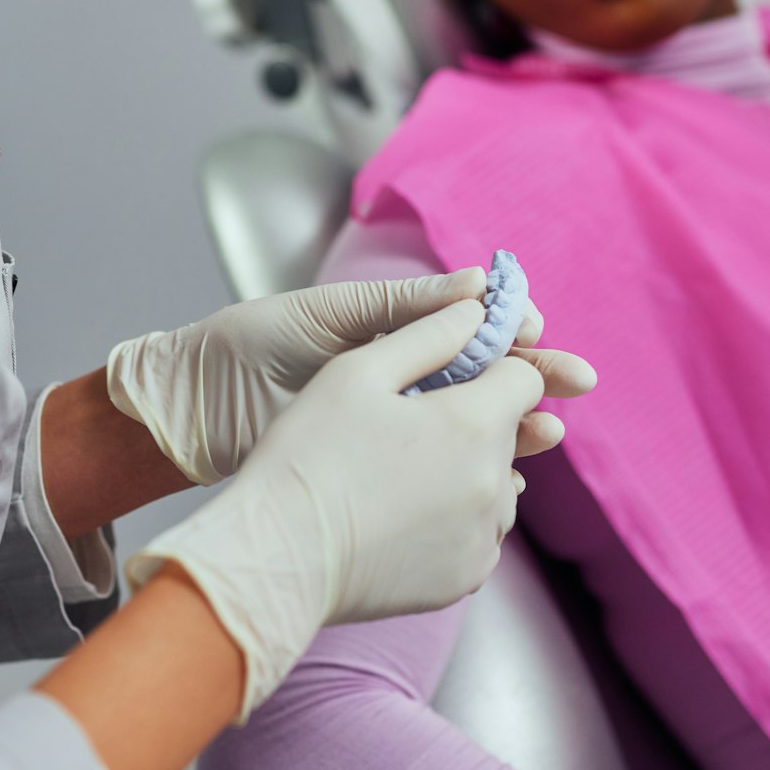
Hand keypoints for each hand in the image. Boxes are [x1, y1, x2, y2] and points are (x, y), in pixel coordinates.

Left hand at [106, 269, 554, 484]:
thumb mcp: (329, 315)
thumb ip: (401, 306)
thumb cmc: (251, 345)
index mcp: (393, 332)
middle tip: (577, 385)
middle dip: (533, 380)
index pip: (471, 329)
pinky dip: (475, 478)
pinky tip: (504, 482)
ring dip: (514, 430)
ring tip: (550, 434)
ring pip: (470, 429)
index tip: (537, 330)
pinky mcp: (375, 470)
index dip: (511, 330)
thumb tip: (476, 286)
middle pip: (484, 381)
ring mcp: (391, 427)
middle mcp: (400, 378)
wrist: (193, 406)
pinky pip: (437, 473)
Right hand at [126, 298, 597, 716]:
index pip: (524, 378)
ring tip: (400, 472)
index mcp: (474, 423)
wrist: (277, 559)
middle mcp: (493, 484)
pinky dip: (453, 520)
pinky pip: (477, 535)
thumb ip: (426, 333)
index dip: (492, 367)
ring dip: (466, 471)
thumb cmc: (307, 456)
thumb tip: (474, 311)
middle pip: (508, 433)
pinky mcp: (465, 579)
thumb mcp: (357, 371)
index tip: (453, 375)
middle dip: (474, 420)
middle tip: (410, 426)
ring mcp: (483, 538)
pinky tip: (401, 513)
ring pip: (495, 485)